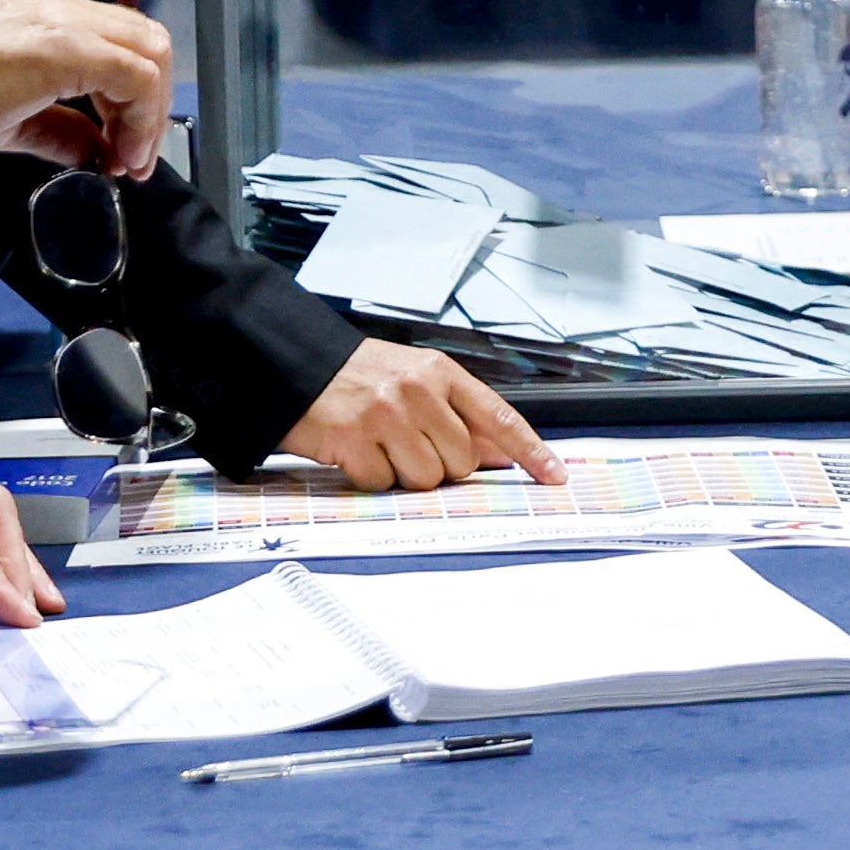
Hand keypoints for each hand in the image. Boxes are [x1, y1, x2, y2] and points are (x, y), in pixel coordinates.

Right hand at [0, 0, 172, 171]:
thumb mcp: (5, 118)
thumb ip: (55, 130)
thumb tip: (89, 150)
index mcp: (39, 13)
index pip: (116, 42)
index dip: (133, 98)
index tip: (123, 148)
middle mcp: (56, 7)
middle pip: (144, 41)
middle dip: (152, 105)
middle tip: (135, 158)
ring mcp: (62, 22)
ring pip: (150, 52)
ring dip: (150, 114)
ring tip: (127, 161)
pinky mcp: (65, 47)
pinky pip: (136, 76)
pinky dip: (140, 120)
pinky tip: (118, 157)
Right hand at [282, 338, 559, 492]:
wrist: (295, 365)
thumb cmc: (359, 376)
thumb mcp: (415, 380)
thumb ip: (459, 414)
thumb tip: (502, 454)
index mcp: (439, 372)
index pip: (499, 416)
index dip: (531, 450)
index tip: (554, 475)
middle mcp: (417, 391)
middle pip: (461, 461)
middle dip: (441, 465)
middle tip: (409, 443)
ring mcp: (385, 415)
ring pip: (425, 478)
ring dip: (405, 474)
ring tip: (381, 445)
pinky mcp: (353, 439)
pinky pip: (382, 484)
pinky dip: (371, 477)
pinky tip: (357, 451)